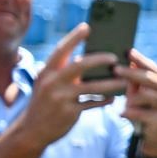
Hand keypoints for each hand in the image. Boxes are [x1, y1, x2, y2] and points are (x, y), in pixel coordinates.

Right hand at [18, 23, 123, 146]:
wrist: (32, 130)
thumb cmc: (45, 103)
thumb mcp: (48, 85)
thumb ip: (63, 73)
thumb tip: (88, 59)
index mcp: (46, 72)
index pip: (61, 50)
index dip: (74, 37)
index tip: (87, 26)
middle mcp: (52, 82)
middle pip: (80, 65)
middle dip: (99, 59)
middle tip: (114, 57)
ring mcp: (61, 98)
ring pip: (92, 87)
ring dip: (111, 84)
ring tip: (124, 81)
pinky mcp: (69, 112)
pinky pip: (93, 104)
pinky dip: (105, 100)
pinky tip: (113, 98)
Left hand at [117, 49, 156, 152]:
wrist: (154, 136)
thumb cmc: (143, 110)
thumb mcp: (138, 92)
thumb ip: (134, 78)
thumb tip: (123, 59)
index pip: (153, 67)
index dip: (140, 59)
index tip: (126, 51)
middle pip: (150, 79)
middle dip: (132, 73)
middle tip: (115, 69)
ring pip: (149, 95)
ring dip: (132, 95)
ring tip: (119, 95)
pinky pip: (146, 114)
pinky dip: (132, 113)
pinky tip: (121, 113)